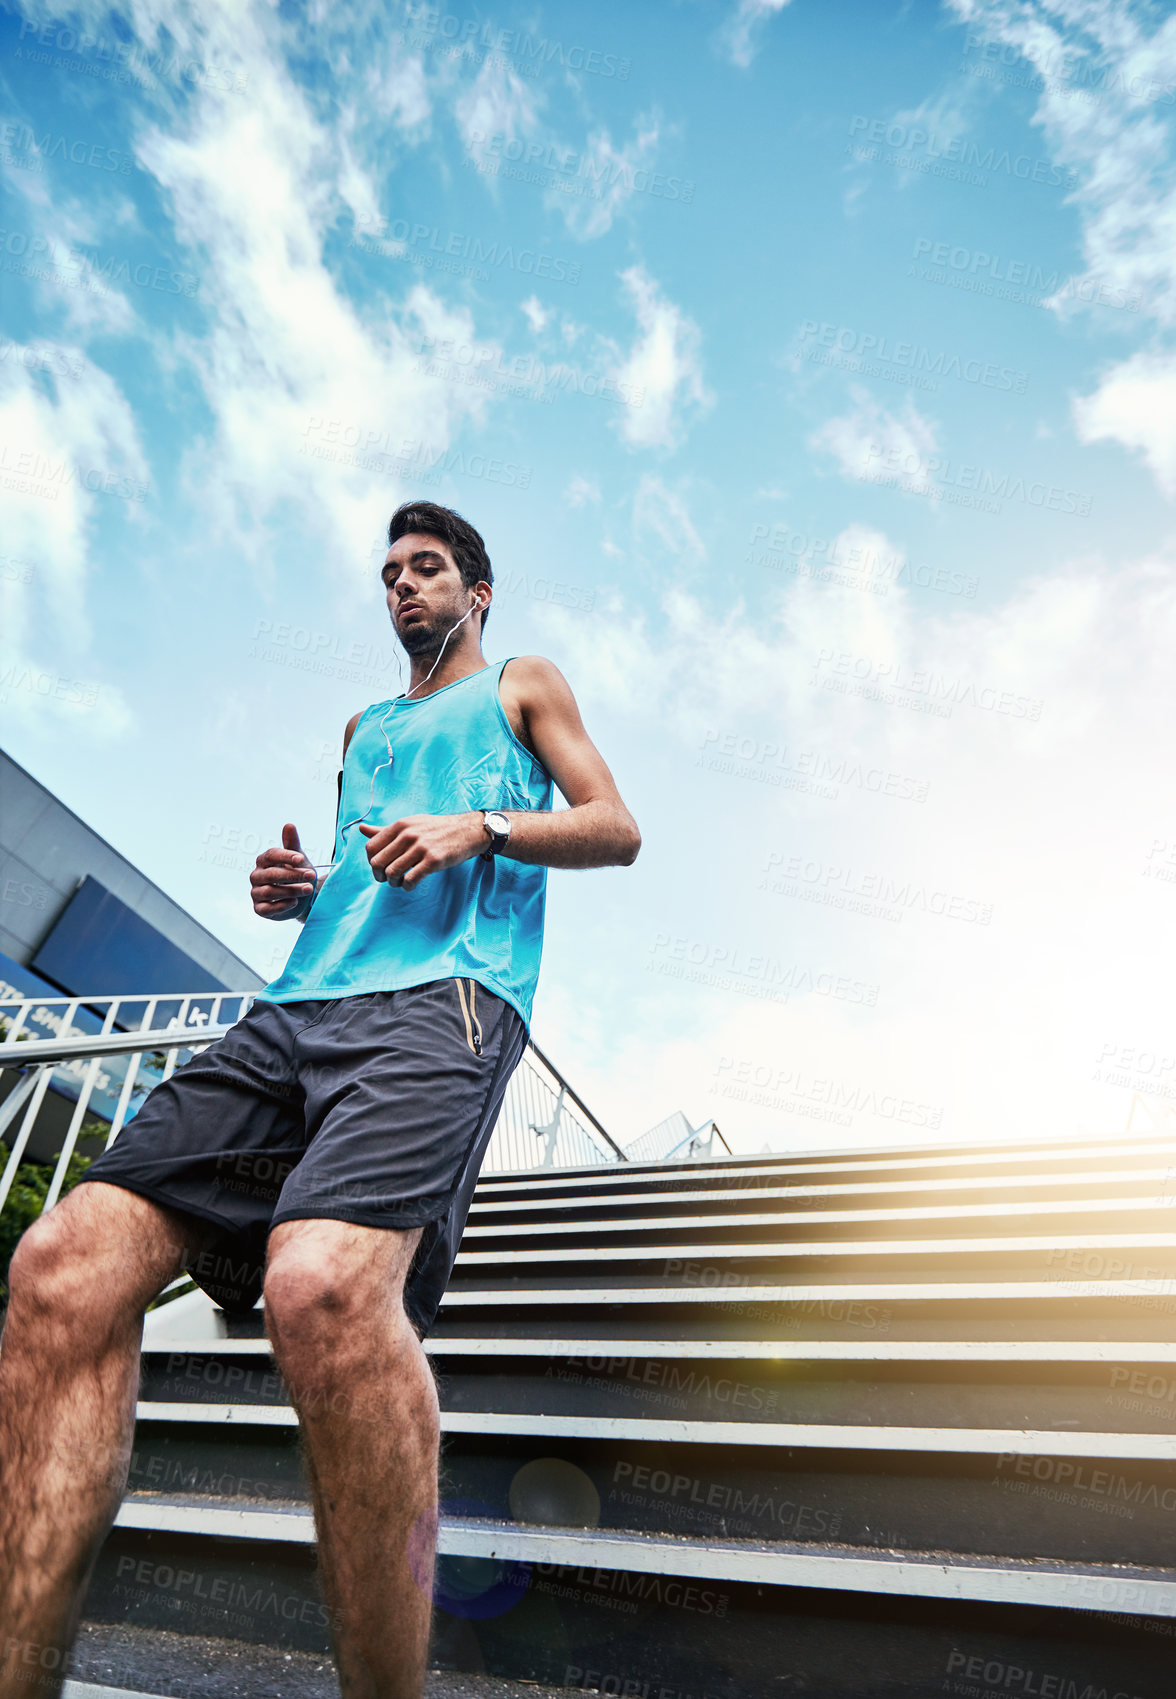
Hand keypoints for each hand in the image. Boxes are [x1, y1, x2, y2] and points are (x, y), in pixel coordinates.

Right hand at [251, 823, 315, 918]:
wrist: (302, 897)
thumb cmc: (297, 874)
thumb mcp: (298, 859)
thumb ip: (292, 844)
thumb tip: (289, 825)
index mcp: (264, 860)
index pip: (271, 855)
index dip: (286, 856)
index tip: (302, 859)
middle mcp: (256, 876)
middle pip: (272, 874)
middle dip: (293, 875)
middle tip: (311, 876)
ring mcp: (256, 893)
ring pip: (269, 892)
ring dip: (291, 891)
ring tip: (308, 889)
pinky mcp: (259, 909)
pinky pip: (266, 908)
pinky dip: (281, 906)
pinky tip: (295, 902)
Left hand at [359, 812, 483, 889]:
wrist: (467, 831)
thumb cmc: (436, 829)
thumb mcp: (410, 824)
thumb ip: (385, 830)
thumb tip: (362, 829)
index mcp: (400, 825)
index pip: (371, 847)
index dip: (372, 862)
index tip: (380, 867)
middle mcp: (408, 835)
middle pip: (378, 862)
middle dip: (379, 875)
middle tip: (387, 878)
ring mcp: (421, 848)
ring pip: (392, 873)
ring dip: (393, 883)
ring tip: (400, 882)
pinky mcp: (433, 861)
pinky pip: (410, 880)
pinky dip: (407, 887)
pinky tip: (411, 885)